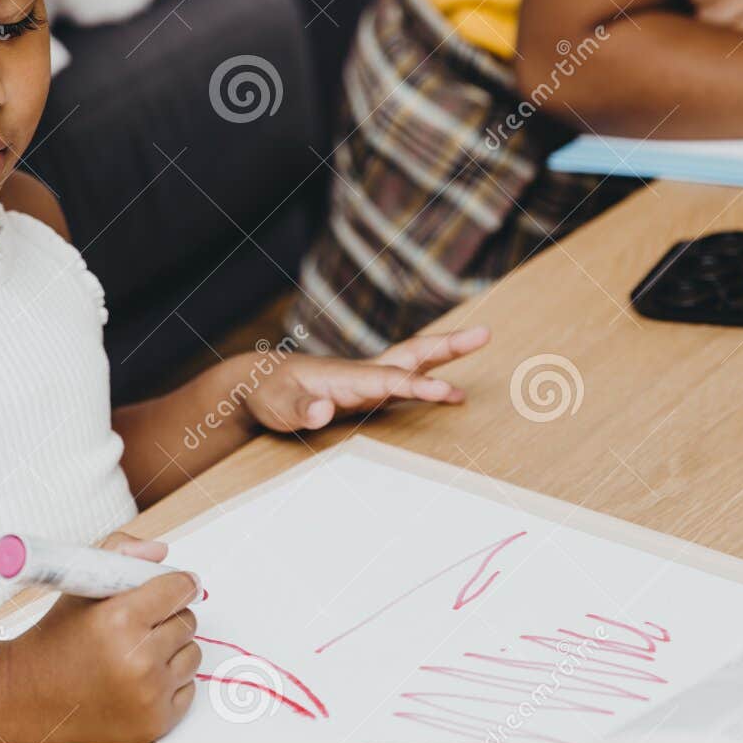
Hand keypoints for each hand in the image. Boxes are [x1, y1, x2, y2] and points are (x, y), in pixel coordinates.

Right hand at [13, 535, 199, 742]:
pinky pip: (189, 688)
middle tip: (138, 625)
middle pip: (187, 621)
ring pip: (192, 654)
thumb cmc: (55, 641)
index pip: (179, 589)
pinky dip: (170, 683)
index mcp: (120, 619)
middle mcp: (138, 659)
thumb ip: (120, 555)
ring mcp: (149, 695)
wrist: (29, 696)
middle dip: (168, 618)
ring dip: (172, 650)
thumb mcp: (80, 587)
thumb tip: (160, 552)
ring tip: (136, 652)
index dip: (177, 584)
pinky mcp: (155, 723)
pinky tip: (139, 679)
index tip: (173, 586)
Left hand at [243, 325, 490, 431]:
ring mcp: (366, 380)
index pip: (389, 380)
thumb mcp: (277, 406)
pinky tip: (449, 389)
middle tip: (484, 332)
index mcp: (344, 376)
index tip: (448, 391)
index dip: (418, 386)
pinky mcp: (365, 391)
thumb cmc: (268, 394)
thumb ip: (301, 409)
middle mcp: (362, 373)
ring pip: (412, 361)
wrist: (258, 382)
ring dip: (445, 353)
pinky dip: (430, 379)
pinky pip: (405, 380)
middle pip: (411, 354)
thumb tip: (323, 410)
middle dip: (448, 346)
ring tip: (481, 340)